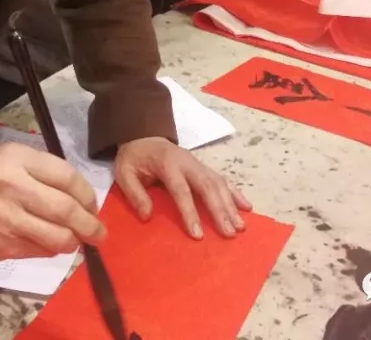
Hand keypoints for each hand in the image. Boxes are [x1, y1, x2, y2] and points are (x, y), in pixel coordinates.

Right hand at [0, 143, 104, 260]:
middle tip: (99, 232)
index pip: (67, 177)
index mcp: (18, 160)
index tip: (93, 205)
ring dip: (73, 242)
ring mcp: (7, 220)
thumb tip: (78, 198)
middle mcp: (14, 188)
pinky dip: (50, 250)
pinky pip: (38, 252)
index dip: (87, 195)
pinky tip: (48, 244)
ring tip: (75, 241)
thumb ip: (43, 172)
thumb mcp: (10, 157)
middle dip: (90, 225)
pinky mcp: (1, 246)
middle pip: (67, 210)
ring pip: (57, 238)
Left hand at [115, 137, 251, 238]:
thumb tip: (148, 216)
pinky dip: (235, 193)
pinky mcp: (204, 167)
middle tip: (229, 233)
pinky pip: (222, 179)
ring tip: (240, 226)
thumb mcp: (124, 172)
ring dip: (231, 205)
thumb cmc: (134, 158)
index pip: (181, 190)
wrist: (143, 135)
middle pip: (207, 186)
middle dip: (220, 210)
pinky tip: (247, 206)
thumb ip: (135, 193)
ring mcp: (198, 163)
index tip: (198, 234)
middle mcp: (188, 162)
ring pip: (219, 183)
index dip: (190, 212)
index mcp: (167, 164)